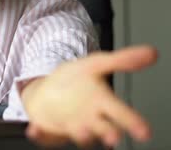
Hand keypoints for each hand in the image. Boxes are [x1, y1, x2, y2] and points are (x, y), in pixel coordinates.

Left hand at [21, 45, 157, 147]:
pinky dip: (39, 133)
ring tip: (80, 130)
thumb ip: (121, 60)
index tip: (144, 131)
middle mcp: (90, 120)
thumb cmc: (76, 80)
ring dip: (79, 134)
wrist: (49, 89)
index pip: (121, 113)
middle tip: (111, 135)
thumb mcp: (96, 64)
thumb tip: (152, 52)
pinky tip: (34, 129)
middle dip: (107, 132)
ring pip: (77, 134)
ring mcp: (69, 126)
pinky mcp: (48, 130)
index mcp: (102, 103)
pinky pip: (43, 134)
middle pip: (103, 129)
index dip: (133, 122)